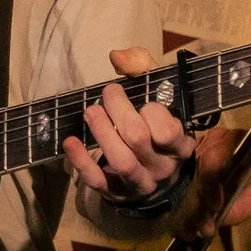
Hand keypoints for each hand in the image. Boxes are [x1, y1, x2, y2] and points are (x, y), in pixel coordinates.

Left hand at [62, 47, 196, 200]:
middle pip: (138, 140)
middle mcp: (163, 168)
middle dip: (119, 112)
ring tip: (90, 112)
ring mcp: (140, 184)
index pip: (167, 130)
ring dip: (102, 133)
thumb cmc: (155, 124)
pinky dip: (81, 162)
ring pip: (122, 162)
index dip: (151, 111)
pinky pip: (98, 181)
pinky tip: (70, 142)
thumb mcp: (159, 95)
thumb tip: (117, 56)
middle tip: (107, 94)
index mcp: (180, 146)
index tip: (141, 100)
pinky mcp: (116, 193)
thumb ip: (143, 69)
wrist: (153, 173)